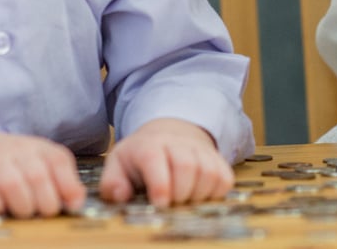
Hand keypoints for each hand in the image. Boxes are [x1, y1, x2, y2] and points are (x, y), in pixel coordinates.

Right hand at [0, 132, 85, 216]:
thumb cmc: (13, 165)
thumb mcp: (41, 166)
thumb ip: (63, 182)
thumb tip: (77, 203)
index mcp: (40, 148)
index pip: (59, 161)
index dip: (69, 186)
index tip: (71, 206)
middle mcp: (17, 149)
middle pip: (38, 176)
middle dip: (45, 202)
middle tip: (43, 213)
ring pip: (13, 184)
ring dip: (22, 206)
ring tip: (22, 213)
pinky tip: (0, 209)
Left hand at [99, 118, 233, 206]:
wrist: (169, 133)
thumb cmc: (141, 155)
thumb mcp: (118, 164)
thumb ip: (112, 183)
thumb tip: (120, 195)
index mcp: (149, 145)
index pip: (155, 159)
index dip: (160, 183)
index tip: (160, 204)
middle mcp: (178, 142)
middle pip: (186, 166)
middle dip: (179, 193)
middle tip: (170, 204)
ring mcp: (201, 150)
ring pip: (208, 173)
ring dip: (196, 195)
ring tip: (182, 199)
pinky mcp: (218, 159)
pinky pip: (224, 179)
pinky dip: (214, 193)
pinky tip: (198, 194)